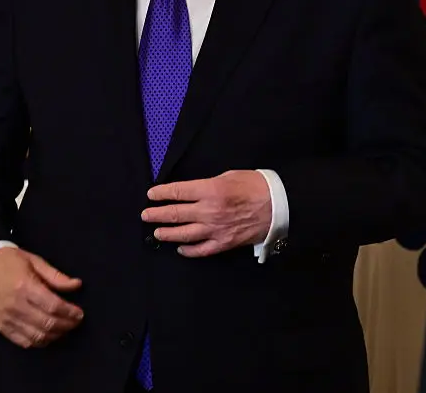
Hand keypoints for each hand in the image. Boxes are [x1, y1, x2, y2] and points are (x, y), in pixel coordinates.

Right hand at [0, 246, 83, 347]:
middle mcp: (15, 305)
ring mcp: (7, 318)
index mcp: (24, 286)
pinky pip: (24, 342)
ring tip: (64, 328)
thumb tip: (76, 285)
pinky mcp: (1, 326)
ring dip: (55, 335)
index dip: (70, 312)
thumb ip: (56, 276)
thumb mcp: (35, 261)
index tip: (79, 313)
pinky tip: (48, 335)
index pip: (53, 306)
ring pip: (37, 336)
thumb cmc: (10, 261)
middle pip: (47, 323)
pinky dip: (39, 341)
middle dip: (66, 325)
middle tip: (76, 321)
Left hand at [141, 170, 270, 257]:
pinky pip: (201, 250)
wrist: (278, 205)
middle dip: (157, 214)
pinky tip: (180, 248)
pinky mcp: (224, 243)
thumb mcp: (229, 176)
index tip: (151, 195)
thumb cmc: (255, 186)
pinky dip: (188, 251)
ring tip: (157, 233)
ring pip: (184, 234)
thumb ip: (208, 185)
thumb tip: (192, 192)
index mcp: (210, 190)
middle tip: (146, 215)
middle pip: (176, 214)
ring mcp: (216, 229)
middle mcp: (209, 211)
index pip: (178, 192)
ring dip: (167, 234)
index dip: (161, 193)